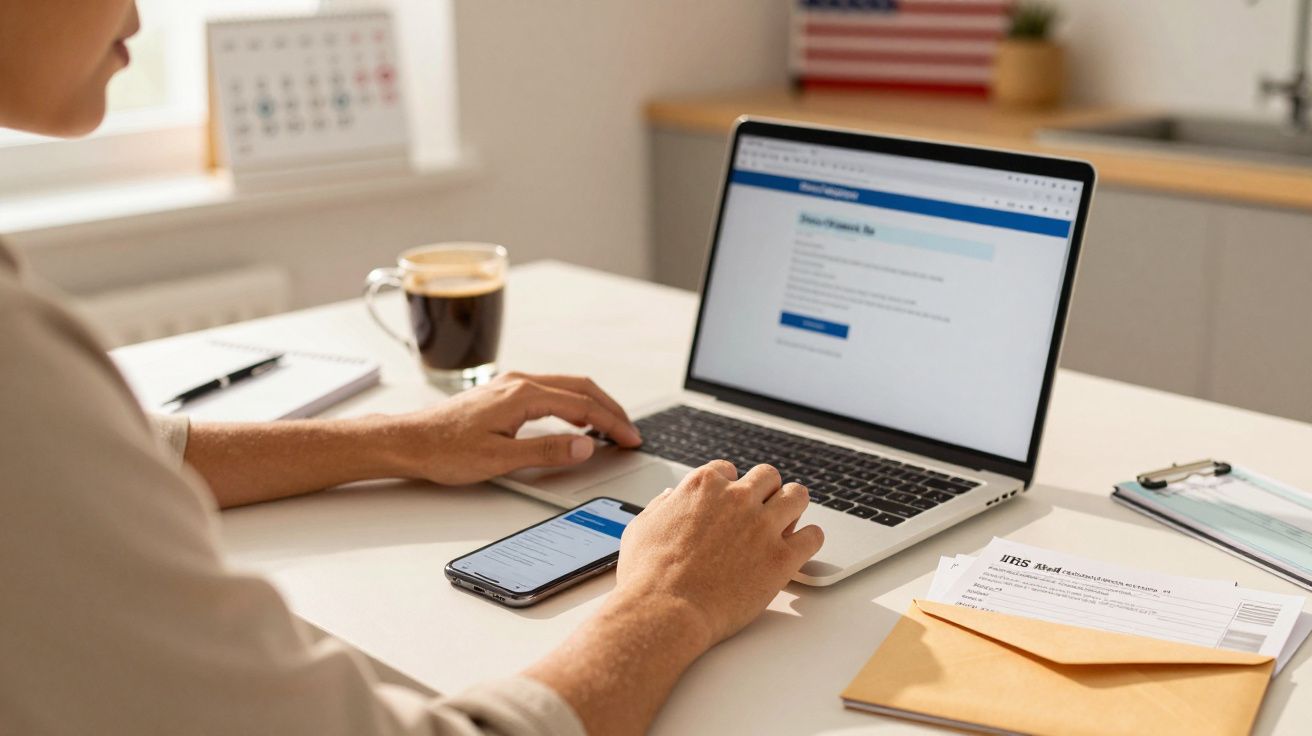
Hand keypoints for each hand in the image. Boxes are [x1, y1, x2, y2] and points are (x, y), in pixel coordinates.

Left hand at [389, 372, 641, 484]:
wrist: (408, 440)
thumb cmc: (445, 450)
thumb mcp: (499, 459)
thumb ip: (546, 451)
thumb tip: (584, 447)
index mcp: (523, 395)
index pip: (582, 406)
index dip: (611, 424)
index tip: (630, 438)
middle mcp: (519, 382)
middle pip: (580, 388)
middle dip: (610, 409)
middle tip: (629, 432)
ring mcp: (510, 384)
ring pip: (566, 386)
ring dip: (592, 403)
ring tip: (610, 425)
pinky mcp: (502, 392)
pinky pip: (550, 390)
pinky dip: (572, 402)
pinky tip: (574, 418)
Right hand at [613, 460, 824, 647]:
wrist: (664, 611)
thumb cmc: (648, 577)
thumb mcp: (642, 528)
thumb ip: (661, 507)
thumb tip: (671, 499)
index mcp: (703, 487)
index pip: (729, 470)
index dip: (729, 488)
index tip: (729, 504)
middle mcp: (736, 499)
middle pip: (767, 476)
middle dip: (764, 492)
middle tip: (761, 511)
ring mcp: (762, 526)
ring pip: (797, 495)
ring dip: (793, 506)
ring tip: (787, 523)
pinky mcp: (781, 557)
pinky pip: (813, 536)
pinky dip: (809, 539)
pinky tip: (799, 548)